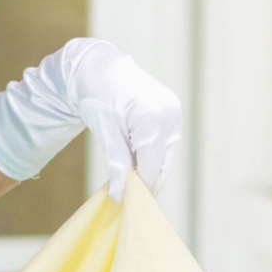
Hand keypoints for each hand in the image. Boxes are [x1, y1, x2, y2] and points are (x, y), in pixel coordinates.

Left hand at [0, 36, 181, 204]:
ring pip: (166, 157)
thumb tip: (121, 197)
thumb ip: (116, 163)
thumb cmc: (97, 95)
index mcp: (153, 117)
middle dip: (144, 184)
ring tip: (127, 183)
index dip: (138, 189)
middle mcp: (170, 115)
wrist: (99, 67)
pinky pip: (164, 146)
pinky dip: (151, 158)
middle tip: (124, 199)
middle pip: (163, 165)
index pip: (151, 167)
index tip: (122, 204)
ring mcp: (174, 113)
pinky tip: (135, 165)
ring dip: (148, 172)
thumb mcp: (104, 131)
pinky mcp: (172, 114)